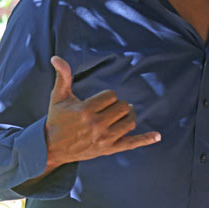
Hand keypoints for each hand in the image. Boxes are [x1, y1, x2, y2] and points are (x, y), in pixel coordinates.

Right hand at [44, 56, 160, 168]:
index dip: (108, 96)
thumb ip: (62, 76)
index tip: (99, 101)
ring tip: (122, 115)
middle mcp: (96, 125)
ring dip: (129, 116)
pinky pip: (131, 144)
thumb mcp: (58, 97)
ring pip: (129, 122)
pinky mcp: (108, 149)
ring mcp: (103, 139)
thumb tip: (56, 58)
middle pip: (123, 107)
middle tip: (111, 108)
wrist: (51, 147)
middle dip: (118, 105)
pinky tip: (157, 136)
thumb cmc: (57, 119)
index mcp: (85, 110)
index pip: (111, 96)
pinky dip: (145, 139)